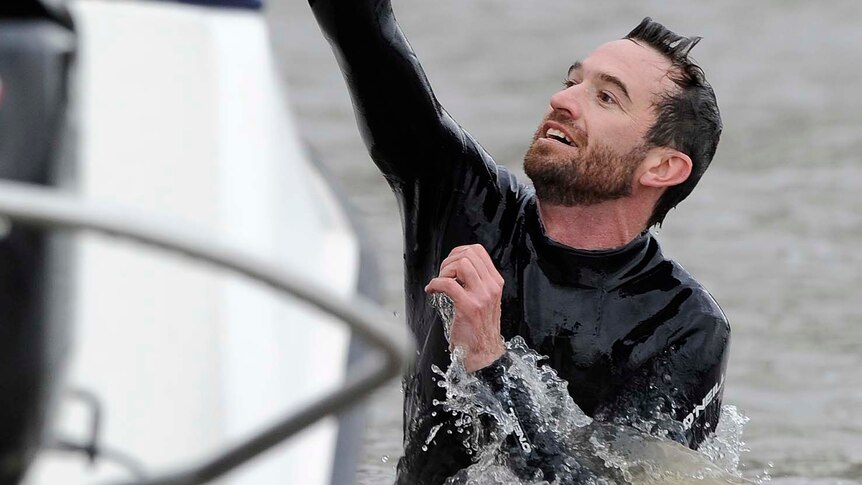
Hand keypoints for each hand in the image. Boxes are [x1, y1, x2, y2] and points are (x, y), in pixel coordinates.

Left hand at [425, 244, 504, 371]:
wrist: (483, 353)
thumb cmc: (480, 328)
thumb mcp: (486, 300)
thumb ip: (477, 282)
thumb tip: (457, 268)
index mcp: (495, 282)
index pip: (478, 251)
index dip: (459, 252)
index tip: (450, 263)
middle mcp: (491, 287)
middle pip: (468, 254)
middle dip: (449, 260)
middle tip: (442, 274)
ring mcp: (481, 296)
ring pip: (461, 264)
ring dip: (444, 271)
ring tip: (440, 282)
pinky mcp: (468, 307)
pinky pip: (448, 284)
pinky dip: (435, 284)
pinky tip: (432, 290)